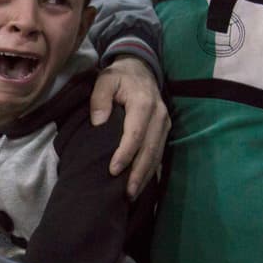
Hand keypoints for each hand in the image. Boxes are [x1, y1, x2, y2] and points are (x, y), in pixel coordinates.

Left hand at [89, 56, 168, 198]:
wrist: (140, 68)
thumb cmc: (119, 76)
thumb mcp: (105, 79)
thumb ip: (99, 98)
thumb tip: (98, 122)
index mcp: (143, 103)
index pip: (136, 134)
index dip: (125, 154)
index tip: (112, 170)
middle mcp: (159, 115)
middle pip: (150, 149)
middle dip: (138, 173)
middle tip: (126, 193)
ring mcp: (164, 123)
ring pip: (157, 154)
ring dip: (146, 175)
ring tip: (132, 194)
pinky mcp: (165, 130)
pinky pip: (159, 153)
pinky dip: (151, 170)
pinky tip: (142, 184)